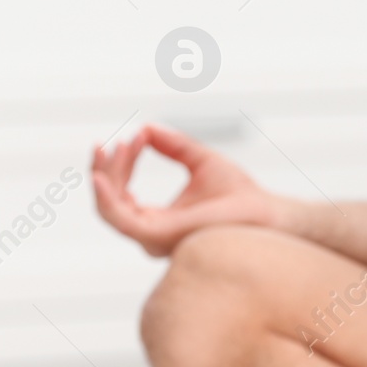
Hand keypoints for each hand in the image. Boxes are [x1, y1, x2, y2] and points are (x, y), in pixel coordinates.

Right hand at [91, 124, 277, 255]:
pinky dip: (106, 196)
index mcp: (156, 219)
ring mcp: (152, 238)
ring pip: (109, 208)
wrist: (265, 212)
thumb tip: (145, 128)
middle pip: (110, 200)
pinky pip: (119, 219)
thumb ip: (172, 146)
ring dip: (107, 175)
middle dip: (105, 169)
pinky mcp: (158, 237)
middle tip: (108, 142)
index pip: (122, 192)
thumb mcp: (200, 160)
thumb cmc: (239, 194)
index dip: (121, 163)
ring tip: (113, 147)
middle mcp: (150, 233)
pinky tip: (100, 176)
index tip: (134, 137)